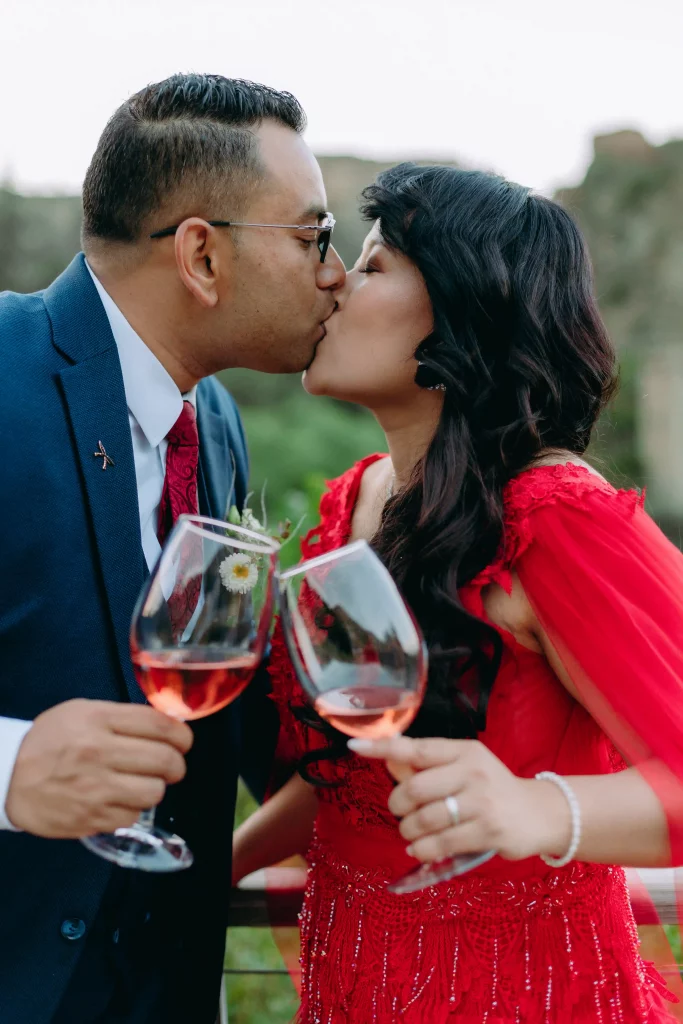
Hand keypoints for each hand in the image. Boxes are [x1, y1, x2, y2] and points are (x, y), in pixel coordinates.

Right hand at [5, 699, 193, 838]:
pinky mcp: (91, 817)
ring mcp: (95, 788)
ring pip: (154, 792)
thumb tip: (165, 726)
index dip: (182, 734)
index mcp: (98, 720)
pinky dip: (133, 809)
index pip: (159, 724)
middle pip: (165, 759)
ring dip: (156, 788)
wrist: (7, 777)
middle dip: (177, 764)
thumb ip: (122, 717)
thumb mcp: (82, 712)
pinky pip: (133, 816)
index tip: (184, 741)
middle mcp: (99, 752)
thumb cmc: (48, 741)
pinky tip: (120, 799)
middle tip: (172, 766)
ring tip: (144, 783)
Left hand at [348, 736, 569, 862]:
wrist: (539, 813)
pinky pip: (440, 843)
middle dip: (397, 805)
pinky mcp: (489, 831)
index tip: (354, 746)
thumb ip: (427, 765)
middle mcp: (473, 772)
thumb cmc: (491, 788)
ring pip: (424, 819)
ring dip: (409, 831)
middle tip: (400, 812)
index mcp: (463, 751)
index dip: (382, 748)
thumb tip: (388, 756)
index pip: (416, 748)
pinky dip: (422, 849)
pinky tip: (421, 848)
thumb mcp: (463, 766)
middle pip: (414, 789)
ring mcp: (482, 802)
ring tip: (411, 833)